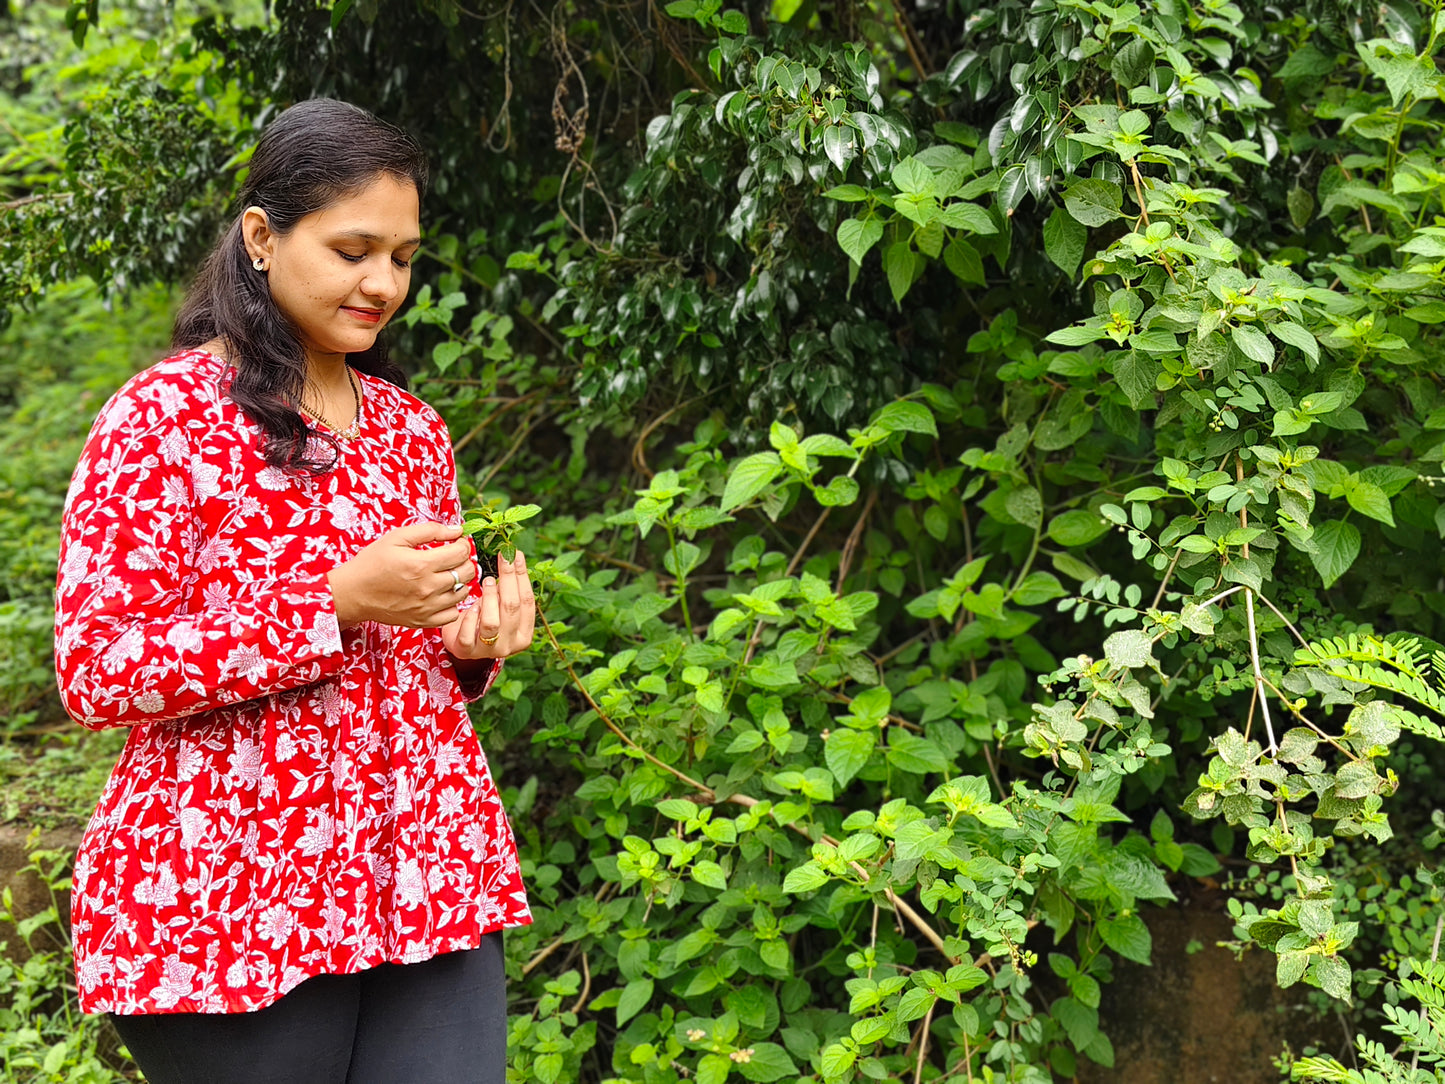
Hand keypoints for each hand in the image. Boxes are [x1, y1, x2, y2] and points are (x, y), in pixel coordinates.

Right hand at [326, 522, 476, 628]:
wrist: (352, 593)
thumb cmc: (372, 563)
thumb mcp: (397, 537)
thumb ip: (429, 531)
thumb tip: (457, 530)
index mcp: (422, 564)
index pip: (461, 552)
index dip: (463, 544)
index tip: (457, 542)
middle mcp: (428, 587)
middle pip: (467, 573)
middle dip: (465, 561)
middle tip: (454, 558)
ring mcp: (427, 607)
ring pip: (463, 593)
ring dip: (461, 581)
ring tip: (448, 574)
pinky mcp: (423, 621)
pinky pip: (452, 614)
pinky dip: (453, 604)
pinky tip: (443, 594)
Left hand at [440, 550, 535, 659]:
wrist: (462, 643)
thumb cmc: (484, 619)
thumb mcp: (500, 606)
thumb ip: (508, 590)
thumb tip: (513, 556)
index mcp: (524, 634)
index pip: (528, 602)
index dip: (522, 577)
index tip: (516, 555)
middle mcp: (510, 644)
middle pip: (512, 608)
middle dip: (508, 579)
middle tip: (503, 559)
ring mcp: (489, 650)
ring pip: (492, 622)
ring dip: (489, 598)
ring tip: (488, 581)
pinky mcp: (467, 651)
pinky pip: (469, 634)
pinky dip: (470, 617)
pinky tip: (471, 605)